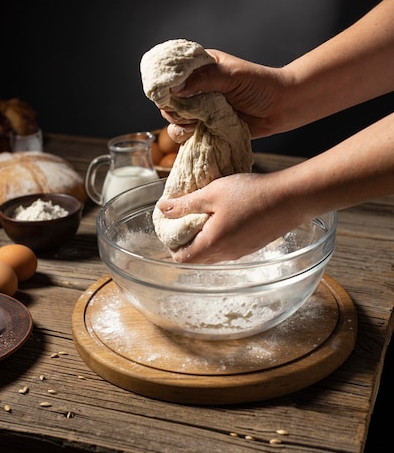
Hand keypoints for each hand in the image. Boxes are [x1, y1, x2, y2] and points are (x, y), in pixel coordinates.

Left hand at [156, 171, 302, 263]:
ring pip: (214, 252)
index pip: (182, 259)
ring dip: (205, 237)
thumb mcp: (212, 193)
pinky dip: (221, 235)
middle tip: (185, 217)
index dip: (171, 245)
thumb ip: (185, 204)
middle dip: (187, 241)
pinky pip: (229, 247)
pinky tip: (226, 214)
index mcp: (211, 244)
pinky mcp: (253, 245)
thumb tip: (163, 209)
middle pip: (197, 257)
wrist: (290, 198)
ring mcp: (241, 252)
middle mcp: (226, 254)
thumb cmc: (250, 194)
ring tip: (205, 213)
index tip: (171, 226)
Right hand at [160, 49, 286, 142]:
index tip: (166, 94)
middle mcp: (197, 87)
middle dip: (172, 108)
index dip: (164, 84)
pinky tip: (195, 133)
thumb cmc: (261, 85)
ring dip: (178, 123)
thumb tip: (176, 89)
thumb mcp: (233, 76)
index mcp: (201, 67)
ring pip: (174, 117)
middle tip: (188, 113)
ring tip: (194, 124)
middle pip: (168, 99)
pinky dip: (185, 136)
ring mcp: (200, 108)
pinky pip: (186, 133)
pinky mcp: (206, 126)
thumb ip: (205, 79)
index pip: (171, 73)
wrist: (282, 108)